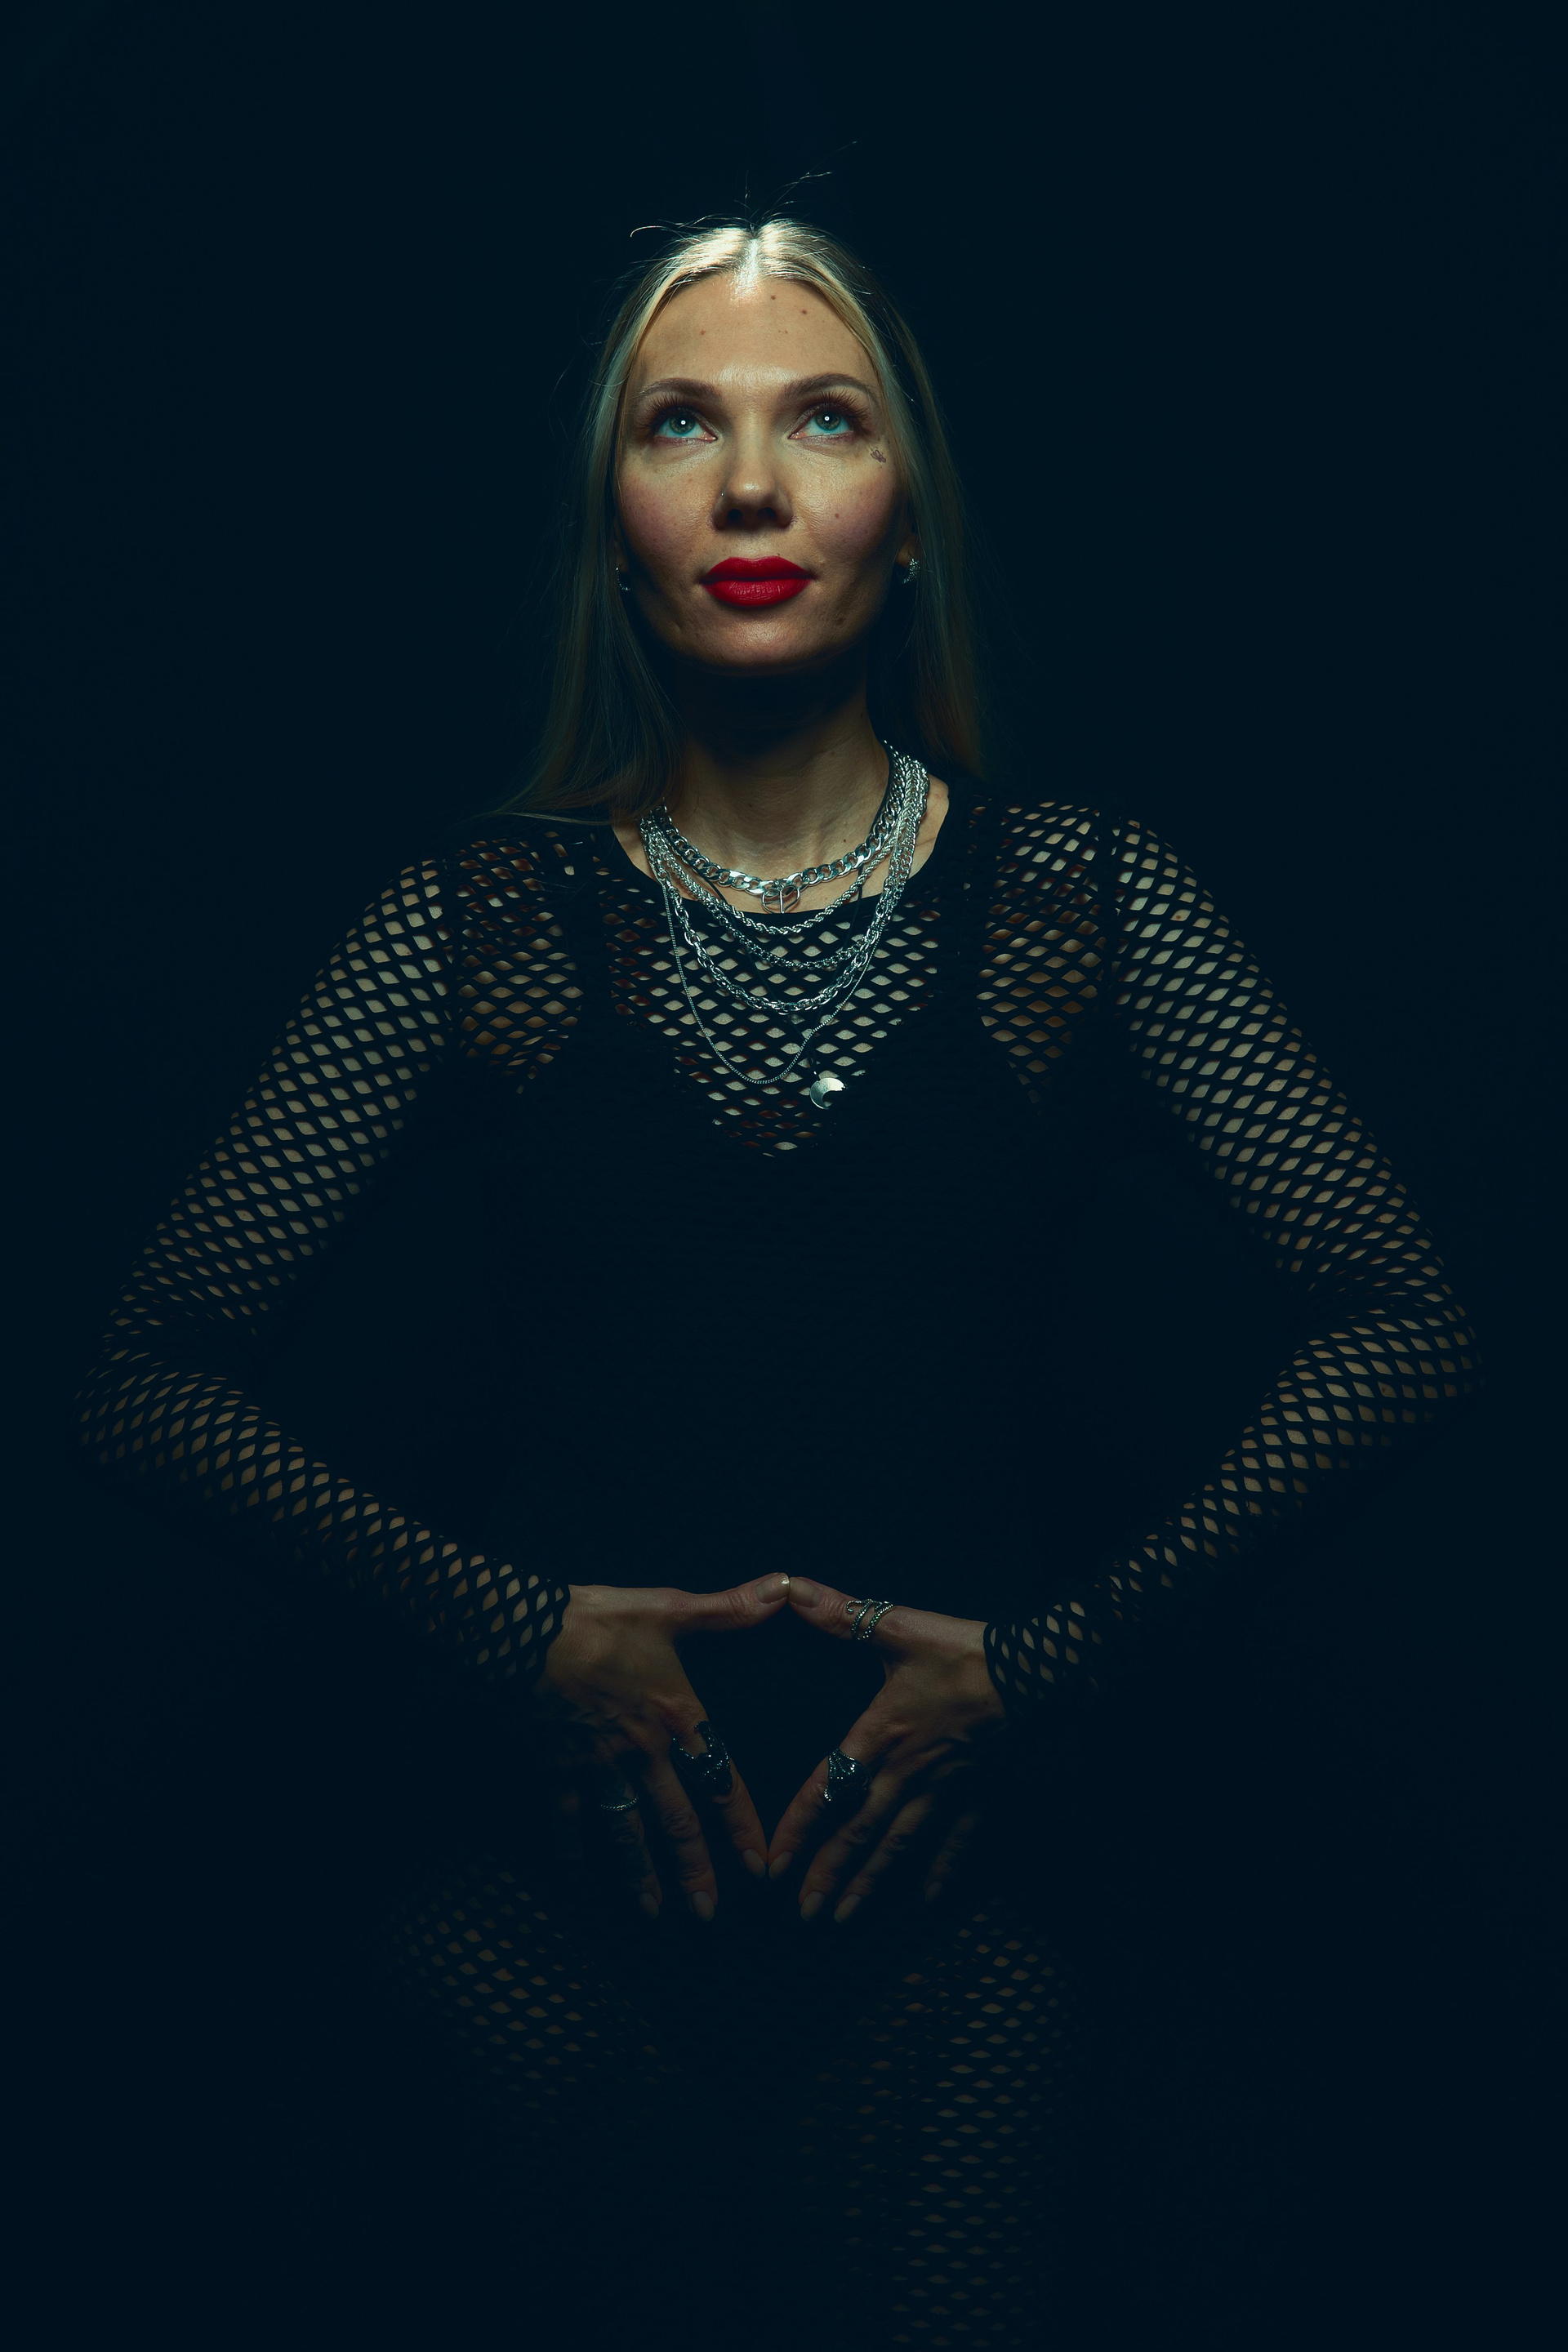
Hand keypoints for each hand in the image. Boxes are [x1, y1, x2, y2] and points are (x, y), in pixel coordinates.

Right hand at [536, 1575, 787, 1919]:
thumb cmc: (598, 1619)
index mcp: (675, 1716)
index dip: (741, 1824)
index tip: (760, 1866)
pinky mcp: (557, 1769)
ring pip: (625, 1833)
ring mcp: (597, 1767)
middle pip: (675, 1822)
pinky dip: (570, 1852)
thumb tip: (786, 1588)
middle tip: (708, 1917)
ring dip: (640, 1877)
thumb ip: (729, 1609)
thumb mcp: (668, 1609)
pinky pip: (567, 1820)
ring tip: (655, 1914)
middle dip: (695, 1871)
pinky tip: (574, 1884)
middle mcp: (641, 1753)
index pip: (720, 1779)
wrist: (523, 1633)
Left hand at [767, 1577, 1006, 1921]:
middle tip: (801, 1916)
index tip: (773, 1865)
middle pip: (859, 1832)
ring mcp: (945, 1789)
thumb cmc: (966, 1651)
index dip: (799, 1828)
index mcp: (881, 1734)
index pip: (827, 1788)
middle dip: (828, 1874)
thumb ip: (841, 1615)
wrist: (1039, 1672)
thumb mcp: (899, 1628)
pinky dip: (942, 1871)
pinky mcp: (980, 1792)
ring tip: (842, 1918)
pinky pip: (957, 1841)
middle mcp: (907, 1772)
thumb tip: (788, 1589)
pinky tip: (928, 1900)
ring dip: (870, 1883)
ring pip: (899, 1845)